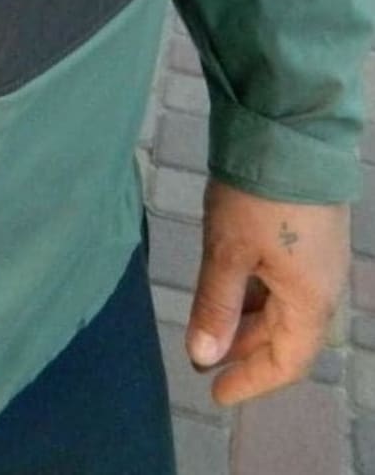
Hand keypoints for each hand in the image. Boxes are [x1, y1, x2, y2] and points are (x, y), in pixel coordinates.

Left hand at [184, 180, 349, 405]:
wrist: (290, 133)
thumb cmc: (257, 197)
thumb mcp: (227, 251)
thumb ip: (215, 305)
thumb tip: (203, 355)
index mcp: (309, 301)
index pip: (286, 361)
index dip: (251, 380)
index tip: (216, 392)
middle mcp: (322, 287)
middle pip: (286, 336)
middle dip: (246, 351)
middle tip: (206, 360)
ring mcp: (318, 260)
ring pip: (283, 307)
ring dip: (249, 321)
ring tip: (210, 328)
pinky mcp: (308, 234)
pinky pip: (283, 282)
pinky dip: (255, 293)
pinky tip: (228, 288)